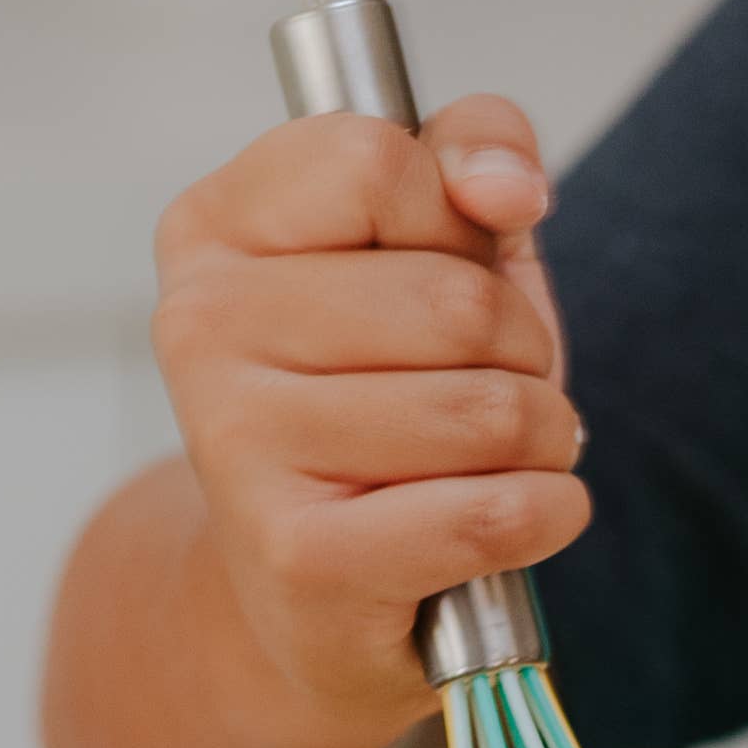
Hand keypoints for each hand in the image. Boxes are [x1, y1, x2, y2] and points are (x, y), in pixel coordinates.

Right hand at [147, 92, 589, 747]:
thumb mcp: (435, 245)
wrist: (316, 592)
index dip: (459, 217)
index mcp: (218, 227)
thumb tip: (504, 183)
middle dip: (522, 350)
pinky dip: (546, 514)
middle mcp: (201, 327)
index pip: (376, 160)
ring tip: (492, 460)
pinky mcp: (299, 556)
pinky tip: (513, 518)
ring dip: (541, 438)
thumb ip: (473, 155)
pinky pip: (492, 513)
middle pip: (456, 299)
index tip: (453, 263)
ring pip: (489, 408)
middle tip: (485, 389)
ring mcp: (238, 444)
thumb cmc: (385, 397)